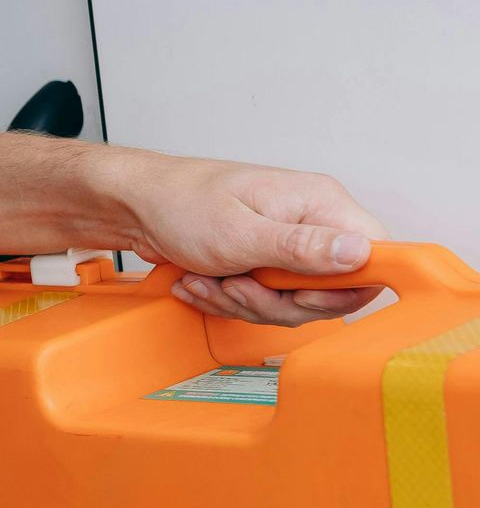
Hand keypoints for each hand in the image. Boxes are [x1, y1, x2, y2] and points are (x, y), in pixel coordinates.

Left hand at [105, 151, 388, 324]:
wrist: (132, 206)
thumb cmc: (179, 204)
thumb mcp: (241, 233)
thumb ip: (303, 249)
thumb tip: (361, 253)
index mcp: (320, 204)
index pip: (375, 255)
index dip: (344, 288)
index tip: (299, 295)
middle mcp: (310, 224)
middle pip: (329, 292)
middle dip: (276, 302)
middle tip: (237, 287)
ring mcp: (285, 246)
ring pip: (291, 304)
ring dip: (242, 302)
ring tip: (207, 280)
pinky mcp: (261, 264)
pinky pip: (261, 302)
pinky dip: (226, 301)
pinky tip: (198, 282)